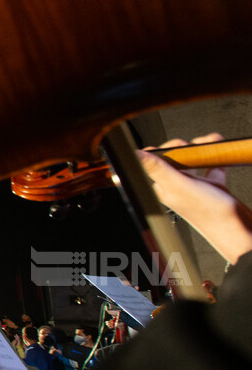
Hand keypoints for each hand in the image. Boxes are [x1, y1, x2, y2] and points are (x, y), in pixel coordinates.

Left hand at [137, 133, 251, 264]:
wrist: (236, 226)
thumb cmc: (207, 212)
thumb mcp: (177, 185)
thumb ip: (156, 169)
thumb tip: (133, 155)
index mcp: (162, 188)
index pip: (150, 165)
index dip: (157, 152)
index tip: (166, 146)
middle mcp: (175, 186)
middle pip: (171, 160)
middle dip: (180, 147)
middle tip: (187, 146)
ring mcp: (194, 186)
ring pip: (191, 161)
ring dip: (198, 149)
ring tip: (206, 143)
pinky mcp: (211, 185)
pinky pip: (210, 165)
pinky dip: (214, 156)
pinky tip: (218, 151)